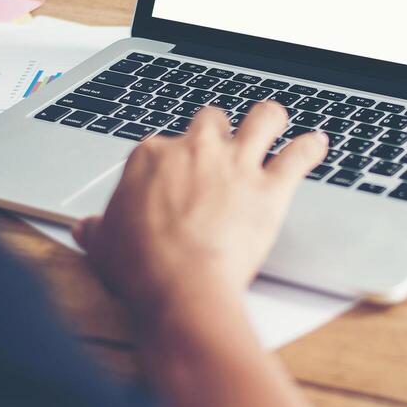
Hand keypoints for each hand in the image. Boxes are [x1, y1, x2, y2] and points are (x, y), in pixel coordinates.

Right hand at [74, 102, 326, 329]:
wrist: (180, 288)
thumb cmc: (142, 268)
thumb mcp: (104, 246)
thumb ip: (98, 229)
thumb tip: (87, 227)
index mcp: (150, 156)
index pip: (164, 143)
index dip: (173, 159)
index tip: (177, 174)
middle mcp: (195, 149)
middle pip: (211, 121)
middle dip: (218, 131)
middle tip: (222, 146)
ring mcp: (235, 164)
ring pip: (262, 118)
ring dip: (270, 119)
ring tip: (274, 122)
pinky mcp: (270, 187)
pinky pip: (299, 154)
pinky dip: (312, 147)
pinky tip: (318, 144)